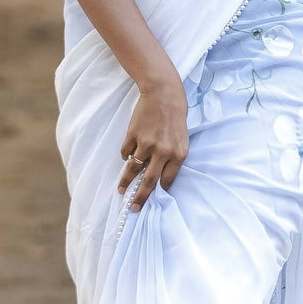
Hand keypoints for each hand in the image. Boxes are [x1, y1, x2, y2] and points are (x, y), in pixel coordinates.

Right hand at [117, 76, 189, 211]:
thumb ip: (172, 158)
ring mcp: (146, 144)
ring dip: (125, 181)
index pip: (167, 180)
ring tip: (121, 191)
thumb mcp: (181, 139)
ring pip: (133, 169)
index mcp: (178, 155)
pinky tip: (128, 155)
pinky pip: (126, 152)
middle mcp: (162, 152)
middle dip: (141, 197)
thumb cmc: (176, 117)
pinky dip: (126, 156)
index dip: (160, 190)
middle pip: (149, 181)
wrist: (164, 94)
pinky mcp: (133, 136)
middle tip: (134, 209)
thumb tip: (160, 177)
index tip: (154, 198)